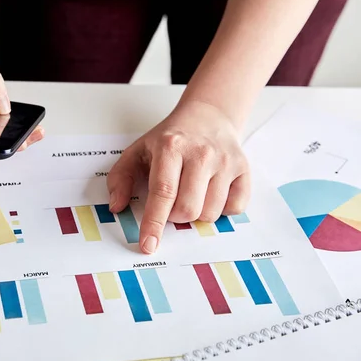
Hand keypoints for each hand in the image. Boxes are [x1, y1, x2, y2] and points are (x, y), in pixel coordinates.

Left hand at [106, 100, 250, 253]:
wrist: (207, 115)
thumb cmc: (170, 138)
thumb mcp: (138, 150)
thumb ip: (120, 178)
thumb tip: (117, 206)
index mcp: (170, 147)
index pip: (162, 192)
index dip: (154, 222)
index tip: (147, 245)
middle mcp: (201, 153)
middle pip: (187, 209)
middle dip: (174, 216)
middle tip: (171, 201)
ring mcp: (225, 161)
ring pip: (211, 213)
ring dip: (197, 213)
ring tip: (191, 192)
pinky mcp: (243, 168)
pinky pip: (234, 208)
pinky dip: (221, 209)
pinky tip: (211, 191)